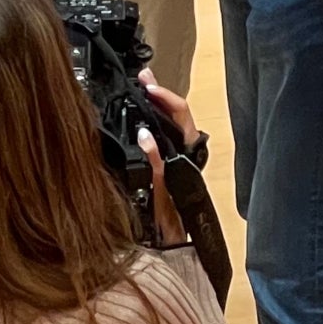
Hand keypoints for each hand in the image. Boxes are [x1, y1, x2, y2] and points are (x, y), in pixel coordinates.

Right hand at [136, 68, 201, 244]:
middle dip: (159, 93)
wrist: (170, 246)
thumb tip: (144, 136)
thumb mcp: (160, 190)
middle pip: (177, 113)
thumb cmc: (167, 221)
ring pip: (169, 123)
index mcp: (186, 153)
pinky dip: (149, 120)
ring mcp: (174, 157)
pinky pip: (159, 135)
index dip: (166, 98)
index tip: (147, 87)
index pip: (181, 114)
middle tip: (141, 77)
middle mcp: (183, 151)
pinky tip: (137, 115)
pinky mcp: (164, 164)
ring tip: (139, 87)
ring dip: (154, 104)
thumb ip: (154, 163)